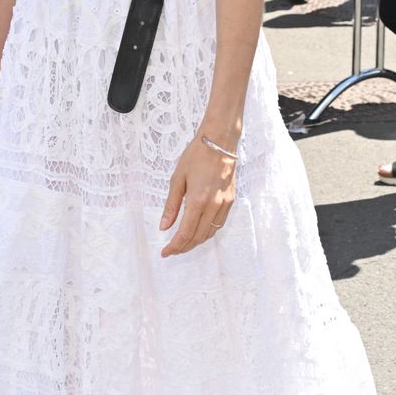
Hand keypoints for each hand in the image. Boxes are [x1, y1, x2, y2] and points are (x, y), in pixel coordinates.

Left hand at [159, 135, 236, 256]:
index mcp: (198, 200)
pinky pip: (219, 224)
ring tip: (183, 243)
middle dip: (184, 247)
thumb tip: (164, 226)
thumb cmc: (196, 155)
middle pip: (198, 237)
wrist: (220, 141)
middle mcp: (214, 206)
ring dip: (196, 241)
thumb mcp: (177, 179)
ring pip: (210, 233)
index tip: (164, 253)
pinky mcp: (231, 200)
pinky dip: (208, 232)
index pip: (185, 233)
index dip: (174, 247)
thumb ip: (171, 205)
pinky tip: (198, 231)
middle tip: (172, 250)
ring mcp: (225, 204)